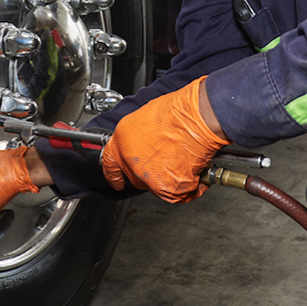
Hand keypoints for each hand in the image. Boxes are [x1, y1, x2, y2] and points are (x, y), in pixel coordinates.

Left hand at [100, 77, 226, 201]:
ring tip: (184, 162)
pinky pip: (178, 194)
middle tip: (164, 164)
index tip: (116, 180)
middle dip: (148, 174)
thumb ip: (140, 137)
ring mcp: (148, 177)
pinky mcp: (167, 189)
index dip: (114, 174)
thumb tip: (145, 144)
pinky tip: (195, 172)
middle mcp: (131, 161)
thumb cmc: (179, 111)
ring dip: (170, 180)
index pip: (110, 164)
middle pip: (134, 178)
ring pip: (156, 187)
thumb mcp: (146, 117)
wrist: (197, 118)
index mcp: (122, 141)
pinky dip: (190, 187)